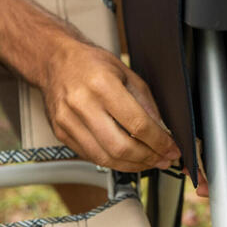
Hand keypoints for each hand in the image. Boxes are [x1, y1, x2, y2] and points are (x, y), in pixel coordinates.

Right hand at [40, 35, 180, 172]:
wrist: (55, 60)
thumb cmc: (90, 63)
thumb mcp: (126, 73)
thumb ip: (145, 103)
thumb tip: (162, 131)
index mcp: (102, 85)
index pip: (137, 124)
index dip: (159, 141)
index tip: (171, 148)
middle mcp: (82, 104)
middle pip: (121, 146)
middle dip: (148, 158)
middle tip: (163, 159)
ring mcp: (68, 121)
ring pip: (105, 158)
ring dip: (132, 165)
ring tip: (148, 161)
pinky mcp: (60, 133)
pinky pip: (91, 156)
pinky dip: (113, 161)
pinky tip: (126, 158)